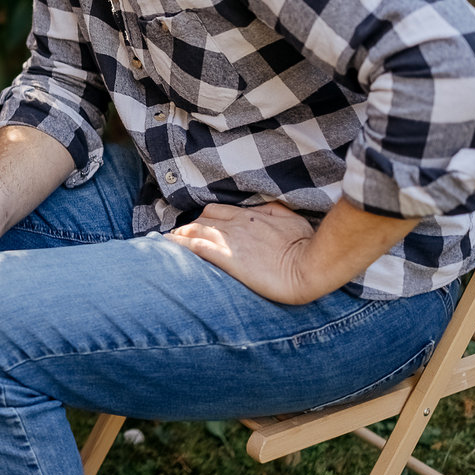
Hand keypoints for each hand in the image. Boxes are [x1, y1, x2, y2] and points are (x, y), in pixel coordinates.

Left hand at [167, 201, 320, 303]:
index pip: (216, 210)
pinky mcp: (227, 257)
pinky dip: (179, 244)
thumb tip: (263, 208)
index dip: (203, 217)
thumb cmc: (305, 244)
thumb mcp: (291, 220)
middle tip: (177, 234)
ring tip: (165, 239)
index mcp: (250, 216)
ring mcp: (230, 240)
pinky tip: (166, 245)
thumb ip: (273, 212)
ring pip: (195, 229)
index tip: (195, 223)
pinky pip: (196, 246)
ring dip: (178, 233)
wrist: (310, 266)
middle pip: (202, 218)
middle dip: (188, 224)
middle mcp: (236, 224)